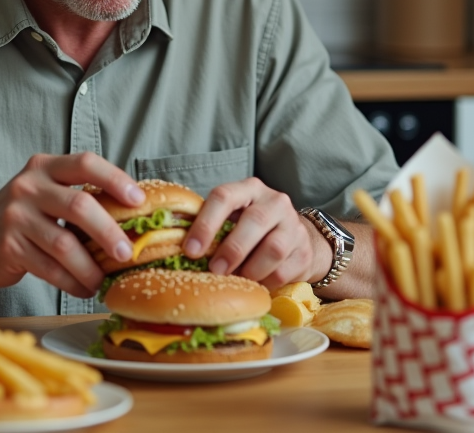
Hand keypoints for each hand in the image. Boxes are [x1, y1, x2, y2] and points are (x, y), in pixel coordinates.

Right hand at [0, 152, 144, 297]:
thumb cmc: (22, 215)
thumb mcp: (45, 192)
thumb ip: (78, 195)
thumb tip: (133, 216)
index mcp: (45, 166)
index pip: (86, 163)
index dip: (116, 179)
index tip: (139, 200)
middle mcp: (29, 186)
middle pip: (80, 205)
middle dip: (109, 232)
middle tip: (128, 253)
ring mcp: (16, 216)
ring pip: (65, 244)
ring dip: (90, 267)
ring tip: (103, 280)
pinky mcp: (9, 247)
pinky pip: (49, 268)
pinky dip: (71, 282)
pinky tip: (83, 288)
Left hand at [182, 178, 330, 289]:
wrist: (297, 239)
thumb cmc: (251, 229)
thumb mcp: (232, 218)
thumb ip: (209, 225)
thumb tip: (170, 246)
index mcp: (248, 189)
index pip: (224, 196)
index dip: (205, 223)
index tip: (190, 249)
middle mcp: (274, 202)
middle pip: (254, 221)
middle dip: (231, 249)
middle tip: (214, 270)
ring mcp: (293, 225)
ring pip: (272, 249)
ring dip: (249, 269)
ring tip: (235, 279)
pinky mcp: (304, 251)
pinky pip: (283, 271)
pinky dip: (264, 282)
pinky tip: (254, 284)